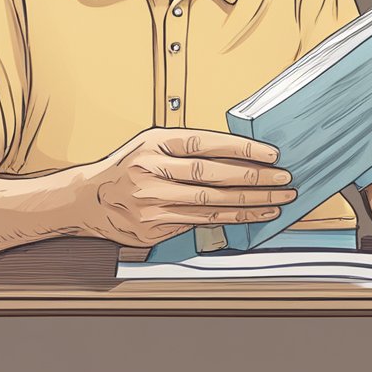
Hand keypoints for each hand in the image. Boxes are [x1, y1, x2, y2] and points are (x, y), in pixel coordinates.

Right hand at [80, 128, 295, 246]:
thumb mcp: (152, 143)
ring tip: (279, 200)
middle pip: (213, 177)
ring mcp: (152, 203)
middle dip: (254, 179)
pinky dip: (232, 218)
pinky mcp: (153, 228)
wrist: (87, 199)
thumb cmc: (130, 166)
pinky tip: (254, 214)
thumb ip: (189, 147)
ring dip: (251, 203)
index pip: (207, 144)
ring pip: (211, 204)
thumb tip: (242, 152)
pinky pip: (200, 222)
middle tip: (284, 180)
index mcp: (155, 143)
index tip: (272, 155)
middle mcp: (152, 172)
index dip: (243, 149)